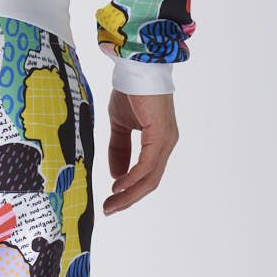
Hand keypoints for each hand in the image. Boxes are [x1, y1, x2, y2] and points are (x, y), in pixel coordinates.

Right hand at [103, 91, 178, 214]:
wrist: (135, 67)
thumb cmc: (130, 91)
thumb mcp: (119, 126)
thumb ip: (118, 150)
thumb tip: (116, 176)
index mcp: (158, 142)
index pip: (147, 175)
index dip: (130, 192)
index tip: (111, 202)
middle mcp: (166, 143)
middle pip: (150, 182)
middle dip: (129, 199)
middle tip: (109, 210)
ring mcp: (166, 139)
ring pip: (150, 177)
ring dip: (130, 194)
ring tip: (111, 203)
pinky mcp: (160, 134)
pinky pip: (147, 164)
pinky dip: (133, 178)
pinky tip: (119, 185)